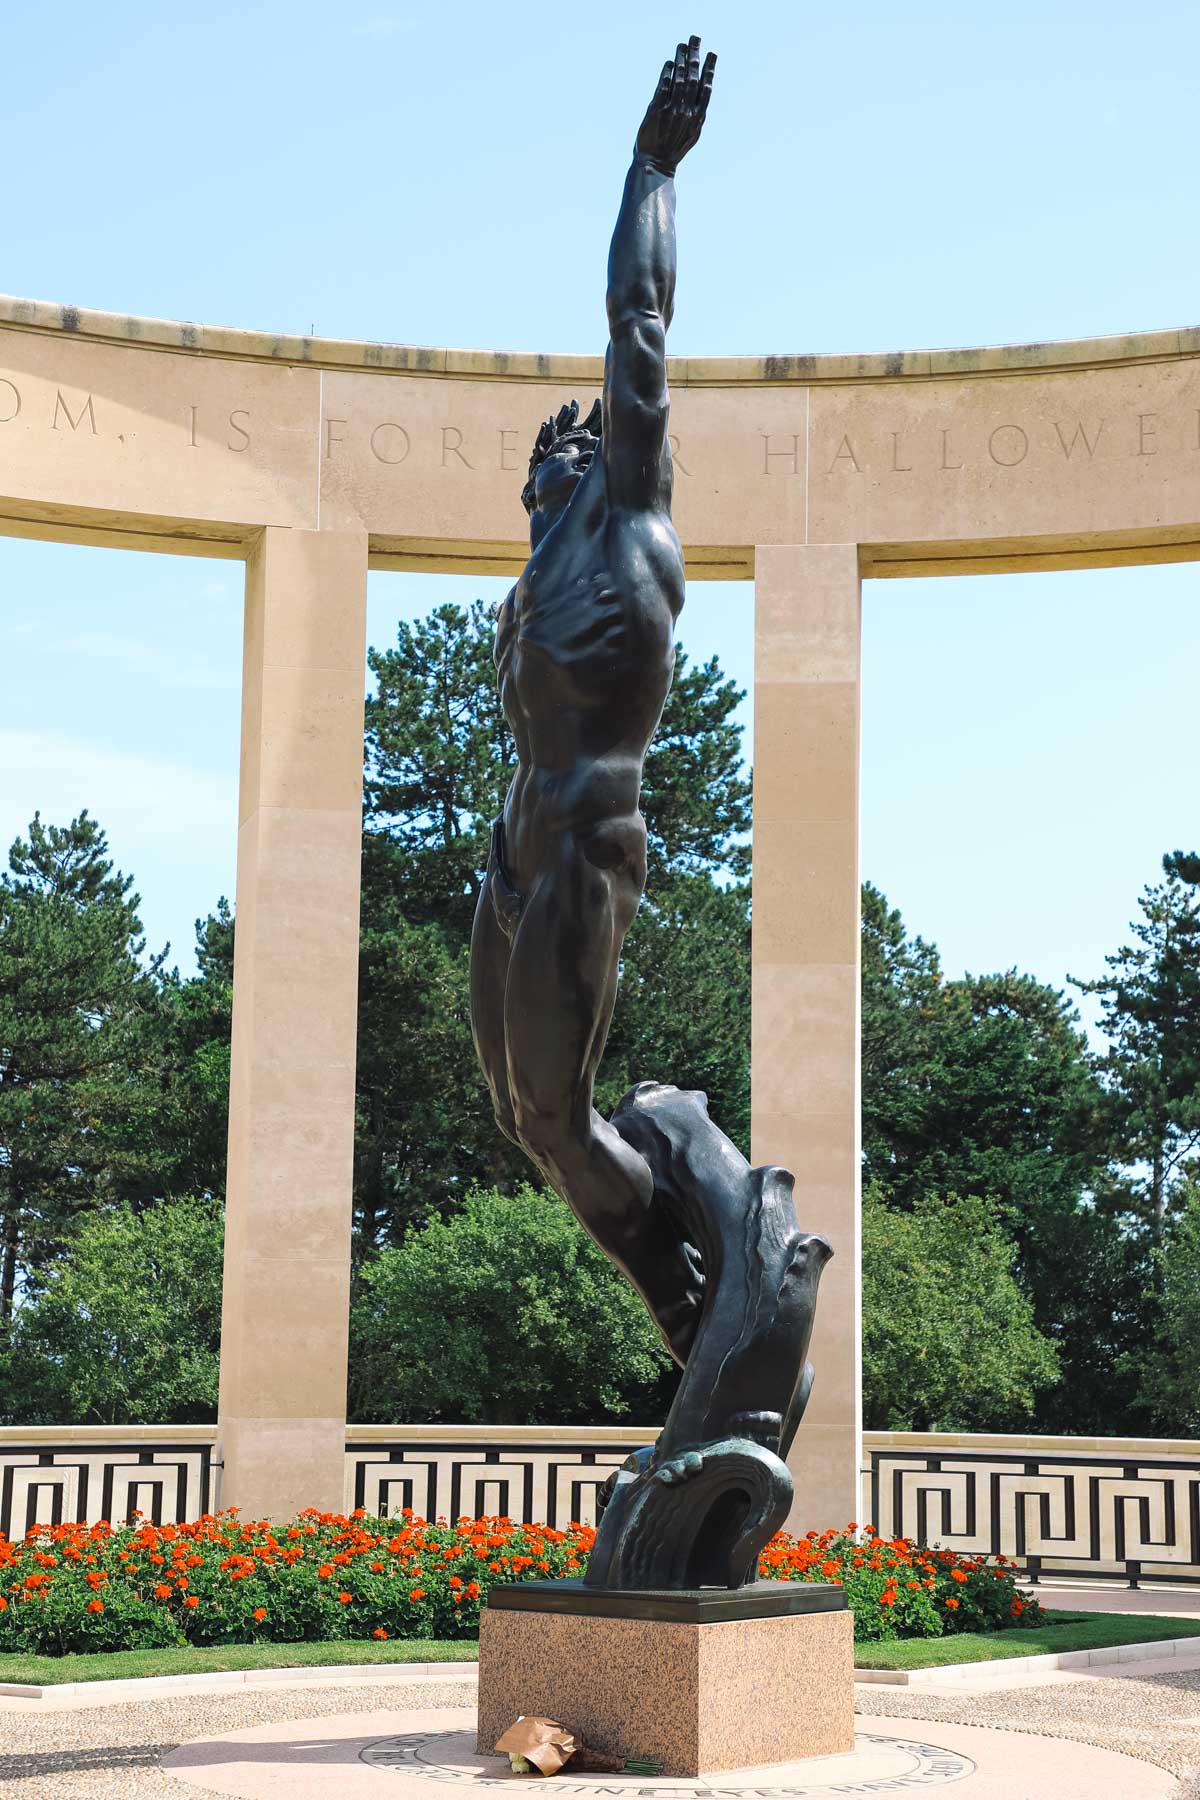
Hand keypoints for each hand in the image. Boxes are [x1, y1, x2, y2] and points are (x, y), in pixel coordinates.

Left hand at [635, 34, 715, 173]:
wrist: (656, 165)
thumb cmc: (673, 149)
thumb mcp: (691, 133)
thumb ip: (695, 113)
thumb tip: (700, 92)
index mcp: (698, 118)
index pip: (706, 88)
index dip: (709, 69)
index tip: (711, 53)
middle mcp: (686, 112)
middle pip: (692, 78)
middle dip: (694, 56)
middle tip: (695, 38)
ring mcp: (671, 110)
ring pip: (678, 79)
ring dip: (680, 60)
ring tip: (682, 45)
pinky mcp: (656, 109)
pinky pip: (663, 86)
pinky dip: (667, 73)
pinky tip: (670, 63)